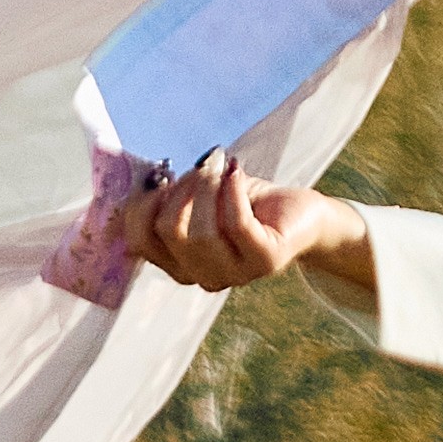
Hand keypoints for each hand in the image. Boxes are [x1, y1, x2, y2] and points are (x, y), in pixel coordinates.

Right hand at [131, 153, 369, 307]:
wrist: (301, 214)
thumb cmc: (245, 202)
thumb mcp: (200, 197)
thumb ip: (171, 196)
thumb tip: (144, 179)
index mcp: (179, 263)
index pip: (141, 242)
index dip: (142, 204)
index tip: (160, 176)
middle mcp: (202, 276)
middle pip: (169, 232)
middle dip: (181, 190)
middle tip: (201, 166)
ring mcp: (235, 274)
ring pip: (200, 232)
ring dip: (207, 188)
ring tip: (220, 167)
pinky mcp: (264, 261)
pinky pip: (235, 224)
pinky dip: (231, 191)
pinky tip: (235, 171)